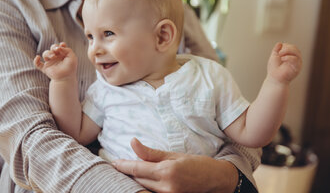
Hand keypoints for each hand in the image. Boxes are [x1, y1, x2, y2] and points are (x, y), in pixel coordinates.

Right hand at [33, 42, 77, 79]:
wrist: (66, 78)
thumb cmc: (70, 68)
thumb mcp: (72, 57)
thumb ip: (68, 50)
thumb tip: (60, 46)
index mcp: (62, 55)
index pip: (59, 47)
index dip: (59, 45)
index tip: (62, 46)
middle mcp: (56, 58)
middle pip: (52, 48)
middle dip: (53, 47)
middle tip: (57, 50)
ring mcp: (50, 62)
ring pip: (45, 53)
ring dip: (48, 53)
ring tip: (53, 56)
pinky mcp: (45, 68)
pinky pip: (37, 64)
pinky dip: (36, 60)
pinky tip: (38, 57)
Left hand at [113, 138, 237, 192]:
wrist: (216, 180)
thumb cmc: (197, 164)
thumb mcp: (173, 155)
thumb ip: (151, 152)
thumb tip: (132, 142)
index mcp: (166, 171)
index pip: (137, 168)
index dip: (123, 165)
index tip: (114, 162)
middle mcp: (166, 187)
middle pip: (138, 179)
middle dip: (129, 171)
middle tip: (121, 163)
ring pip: (144, 187)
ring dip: (137, 178)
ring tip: (131, 170)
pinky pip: (152, 192)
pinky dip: (146, 185)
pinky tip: (145, 178)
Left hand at [267, 42, 301, 83]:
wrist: (274, 79)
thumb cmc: (274, 69)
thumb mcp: (274, 56)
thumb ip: (277, 49)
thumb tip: (280, 43)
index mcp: (291, 56)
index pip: (291, 46)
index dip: (285, 46)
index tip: (278, 51)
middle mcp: (296, 59)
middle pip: (295, 48)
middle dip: (286, 48)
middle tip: (279, 53)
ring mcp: (297, 63)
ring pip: (297, 52)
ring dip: (287, 51)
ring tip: (280, 56)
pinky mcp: (297, 67)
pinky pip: (296, 59)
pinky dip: (288, 57)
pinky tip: (283, 59)